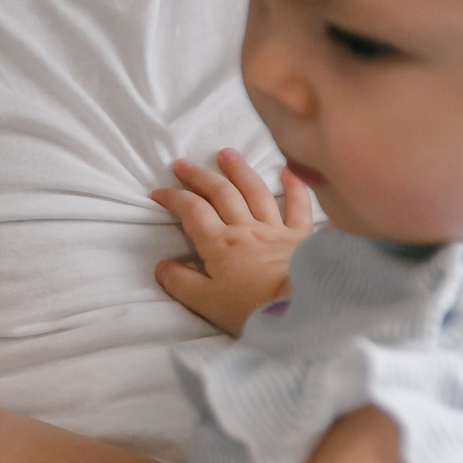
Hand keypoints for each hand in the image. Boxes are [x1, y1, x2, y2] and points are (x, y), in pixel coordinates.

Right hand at [152, 149, 314, 333]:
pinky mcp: (301, 236)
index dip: (173, 198)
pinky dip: (293, 186)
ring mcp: (275, 229)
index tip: (158, 192)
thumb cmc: (253, 309)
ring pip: (254, 191)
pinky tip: (286, 171)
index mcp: (219, 244)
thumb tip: (161, 265)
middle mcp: (245, 228)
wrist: (304, 308)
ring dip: (237, 170)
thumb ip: (181, 283)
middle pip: (220, 193)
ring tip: (225, 154)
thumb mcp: (207, 303)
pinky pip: (298, 205)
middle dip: (198, 176)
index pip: (192, 211)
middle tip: (182, 164)